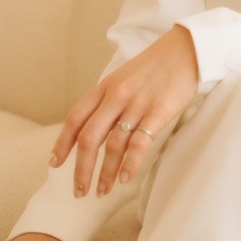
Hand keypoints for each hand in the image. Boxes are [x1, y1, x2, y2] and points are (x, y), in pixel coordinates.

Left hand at [50, 24, 198, 197]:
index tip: (55, 163)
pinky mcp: (158, 112)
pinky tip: (125, 179)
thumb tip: (97, 128)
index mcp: (105, 87)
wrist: (186, 49)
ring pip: (113, 145)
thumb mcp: (124, 78)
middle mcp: (116, 96)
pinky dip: (130, 164)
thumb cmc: (156, 66)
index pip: (75, 118)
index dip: (62, 143)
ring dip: (106, 173)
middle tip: (79, 191)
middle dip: (81, 169)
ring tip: (103, 190)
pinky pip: (139, 143)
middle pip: (89, 138)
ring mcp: (136, 104)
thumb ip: (109, 100)